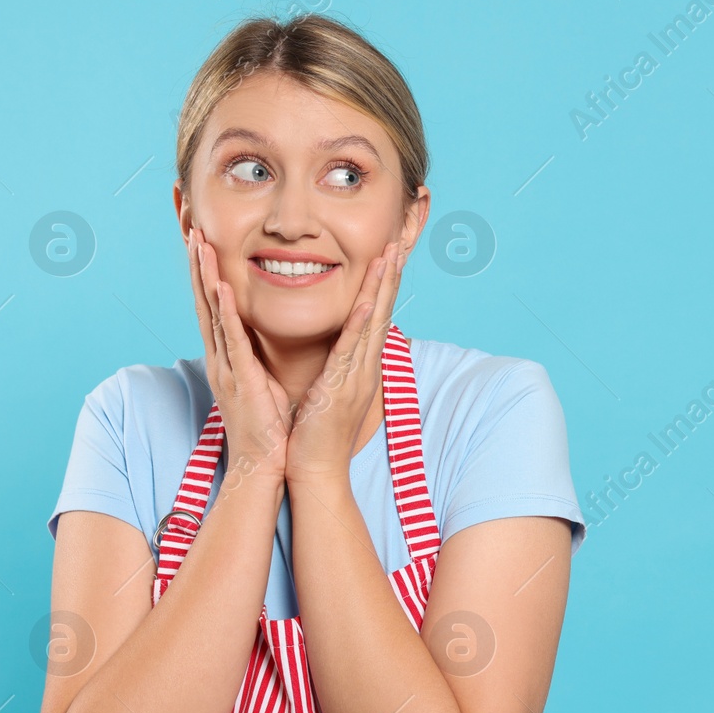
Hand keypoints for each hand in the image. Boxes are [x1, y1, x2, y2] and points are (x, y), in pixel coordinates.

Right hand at [187, 226, 293, 483]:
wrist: (264, 463)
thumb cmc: (268, 426)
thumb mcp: (261, 381)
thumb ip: (255, 358)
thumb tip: (258, 338)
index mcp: (228, 357)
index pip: (214, 307)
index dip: (207, 273)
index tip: (204, 243)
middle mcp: (221, 357)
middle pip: (204, 301)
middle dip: (199, 265)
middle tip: (192, 228)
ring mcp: (227, 367)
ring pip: (212, 313)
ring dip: (206, 277)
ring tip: (200, 244)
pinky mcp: (241, 379)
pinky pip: (232, 340)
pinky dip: (225, 313)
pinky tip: (220, 288)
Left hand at [284, 241, 405, 484]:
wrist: (315, 470)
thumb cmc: (316, 433)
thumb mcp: (330, 390)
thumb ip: (336, 366)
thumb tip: (339, 347)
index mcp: (359, 366)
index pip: (375, 317)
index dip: (383, 285)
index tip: (387, 255)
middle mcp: (365, 367)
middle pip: (382, 312)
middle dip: (390, 277)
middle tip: (398, 242)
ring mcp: (357, 376)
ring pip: (373, 324)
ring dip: (382, 288)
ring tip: (389, 256)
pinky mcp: (341, 387)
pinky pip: (353, 349)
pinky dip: (363, 323)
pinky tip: (370, 300)